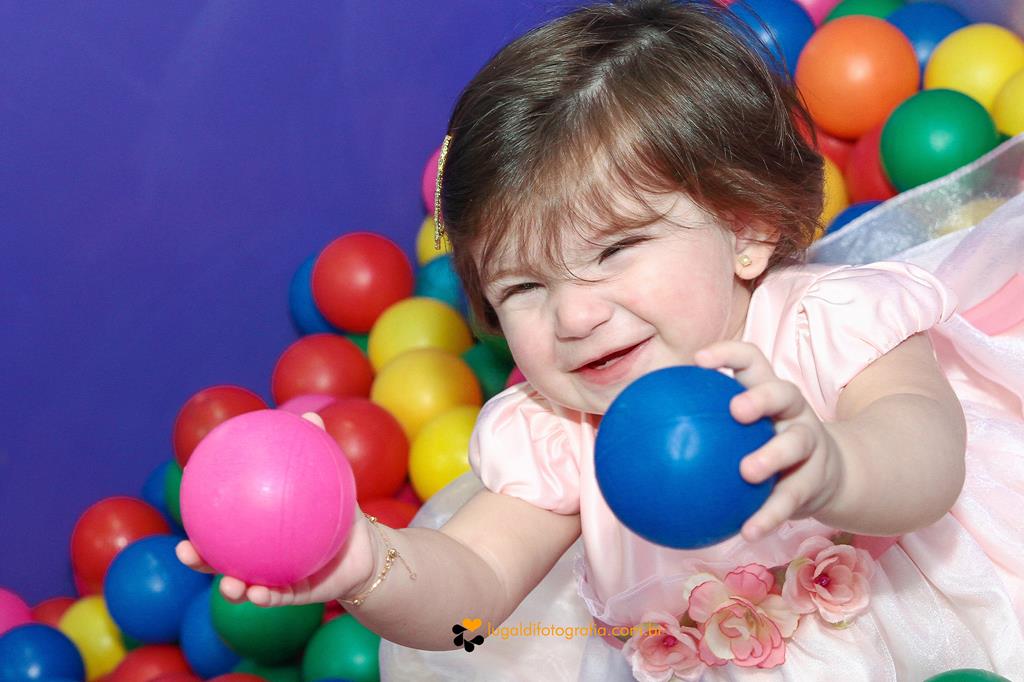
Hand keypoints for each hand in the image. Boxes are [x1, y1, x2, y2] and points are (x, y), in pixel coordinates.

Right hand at [174, 411, 377, 606]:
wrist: (367, 549)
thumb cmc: (341, 511)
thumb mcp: (331, 480)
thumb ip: (318, 450)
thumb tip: (310, 415)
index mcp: (258, 532)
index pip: (222, 526)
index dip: (198, 520)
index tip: (182, 505)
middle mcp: (259, 557)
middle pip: (219, 561)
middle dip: (198, 560)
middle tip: (185, 551)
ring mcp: (275, 578)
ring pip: (244, 587)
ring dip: (230, 589)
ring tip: (227, 585)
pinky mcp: (296, 594)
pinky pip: (278, 597)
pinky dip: (266, 597)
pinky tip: (258, 594)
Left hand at [693, 341, 845, 542]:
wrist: (828, 476)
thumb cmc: (763, 446)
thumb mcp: (739, 431)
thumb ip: (692, 428)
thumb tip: (622, 439)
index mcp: (766, 393)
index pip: (751, 361)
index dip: (728, 355)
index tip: (698, 362)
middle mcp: (791, 412)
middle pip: (782, 392)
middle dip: (760, 397)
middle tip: (736, 411)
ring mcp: (808, 443)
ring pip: (796, 442)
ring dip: (772, 455)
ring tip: (748, 471)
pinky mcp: (816, 479)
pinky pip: (791, 498)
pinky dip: (769, 515)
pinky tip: (747, 532)